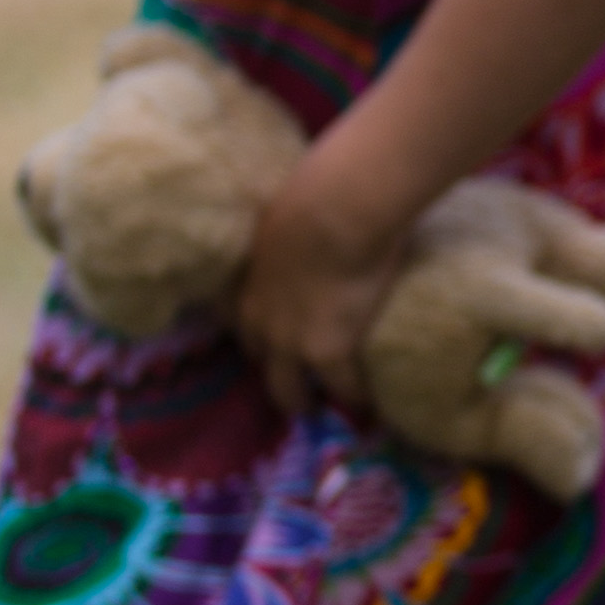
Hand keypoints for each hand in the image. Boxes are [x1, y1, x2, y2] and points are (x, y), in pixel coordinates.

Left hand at [234, 158, 407, 418]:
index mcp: (246, 284)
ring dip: (302, 401)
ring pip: (288, 389)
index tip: (268, 334)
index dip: (253, 330)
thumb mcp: (286, 215)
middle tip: (293, 380)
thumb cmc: (314, 195)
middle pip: (258, 360)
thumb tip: (313, 208)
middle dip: (273, 371)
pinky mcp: (328, 353)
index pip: (237, 320)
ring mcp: (290, 341)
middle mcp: (259, 321)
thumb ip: (292, 228)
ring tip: (324, 409)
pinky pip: (343, 388)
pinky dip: (354, 397)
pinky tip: (366, 406)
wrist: (336, 211)